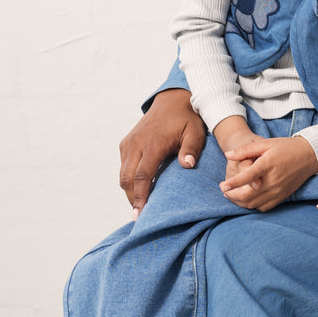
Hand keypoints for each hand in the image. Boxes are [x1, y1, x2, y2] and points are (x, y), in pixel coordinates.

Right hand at [119, 89, 206, 214]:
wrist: (172, 99)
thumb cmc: (186, 118)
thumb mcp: (195, 131)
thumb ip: (191, 149)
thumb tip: (186, 165)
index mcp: (152, 144)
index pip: (142, 175)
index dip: (140, 196)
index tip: (140, 213)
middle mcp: (136, 144)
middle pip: (127, 178)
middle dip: (132, 199)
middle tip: (139, 217)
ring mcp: (129, 143)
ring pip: (123, 173)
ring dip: (129, 191)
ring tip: (138, 206)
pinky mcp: (126, 143)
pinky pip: (124, 165)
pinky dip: (128, 179)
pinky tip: (138, 189)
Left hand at [219, 136, 317, 211]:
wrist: (310, 156)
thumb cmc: (286, 147)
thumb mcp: (266, 143)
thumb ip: (245, 150)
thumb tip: (228, 154)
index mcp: (268, 164)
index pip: (248, 177)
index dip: (233, 183)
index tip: (222, 186)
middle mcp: (273, 180)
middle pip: (248, 195)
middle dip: (233, 196)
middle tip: (224, 191)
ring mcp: (278, 190)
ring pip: (254, 204)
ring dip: (240, 202)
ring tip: (232, 196)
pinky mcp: (282, 196)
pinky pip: (264, 207)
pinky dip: (253, 206)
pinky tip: (248, 200)